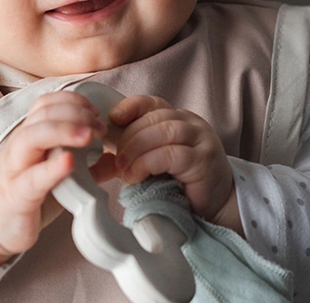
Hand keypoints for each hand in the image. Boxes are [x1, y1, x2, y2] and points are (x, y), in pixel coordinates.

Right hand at [0, 91, 106, 265]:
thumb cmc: (27, 195)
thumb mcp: (59, 175)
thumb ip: (87, 166)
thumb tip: (117, 158)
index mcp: (30, 137)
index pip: (46, 104)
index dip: (73, 101)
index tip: (96, 112)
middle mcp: (19, 146)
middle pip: (41, 115)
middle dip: (75, 113)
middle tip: (100, 126)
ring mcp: (14, 170)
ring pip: (31, 137)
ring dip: (63, 130)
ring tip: (89, 135)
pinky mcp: (16, 196)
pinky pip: (31, 178)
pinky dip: (51, 168)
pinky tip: (69, 162)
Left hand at [109, 95, 239, 230]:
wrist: (215, 207)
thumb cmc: (180, 183)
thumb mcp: (150, 163)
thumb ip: (126, 156)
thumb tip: (94, 160)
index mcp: (177, 118)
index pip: (152, 102)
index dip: (130, 107)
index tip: (112, 119)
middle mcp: (191, 124)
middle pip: (155, 117)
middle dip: (129, 136)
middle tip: (116, 158)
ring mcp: (201, 140)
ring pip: (164, 131)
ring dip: (137, 148)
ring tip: (124, 168)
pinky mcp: (204, 160)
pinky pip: (172, 154)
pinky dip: (148, 163)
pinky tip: (137, 176)